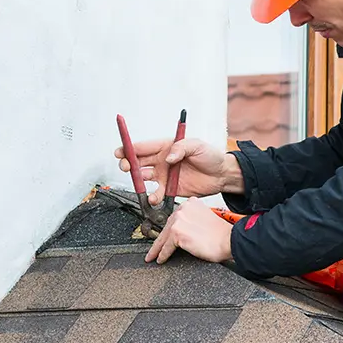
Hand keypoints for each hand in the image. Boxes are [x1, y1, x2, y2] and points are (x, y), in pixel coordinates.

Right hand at [115, 137, 243, 204]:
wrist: (221, 175)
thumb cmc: (211, 156)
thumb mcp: (197, 145)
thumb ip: (181, 148)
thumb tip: (169, 156)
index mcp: (166, 146)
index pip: (143, 146)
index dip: (129, 148)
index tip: (120, 152)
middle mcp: (162, 161)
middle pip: (138, 162)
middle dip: (128, 164)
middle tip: (126, 167)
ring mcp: (164, 175)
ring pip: (144, 178)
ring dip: (138, 181)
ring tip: (140, 183)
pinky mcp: (169, 189)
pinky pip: (156, 193)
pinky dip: (152, 196)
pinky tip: (153, 197)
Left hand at [145, 198, 234, 263]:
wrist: (229, 240)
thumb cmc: (221, 234)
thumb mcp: (206, 218)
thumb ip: (193, 220)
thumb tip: (183, 231)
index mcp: (191, 204)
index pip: (174, 218)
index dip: (169, 229)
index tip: (164, 237)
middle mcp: (183, 209)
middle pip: (166, 227)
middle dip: (160, 240)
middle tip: (154, 250)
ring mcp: (179, 220)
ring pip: (163, 238)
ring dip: (157, 249)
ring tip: (153, 257)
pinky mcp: (177, 233)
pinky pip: (165, 248)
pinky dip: (162, 255)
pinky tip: (161, 259)